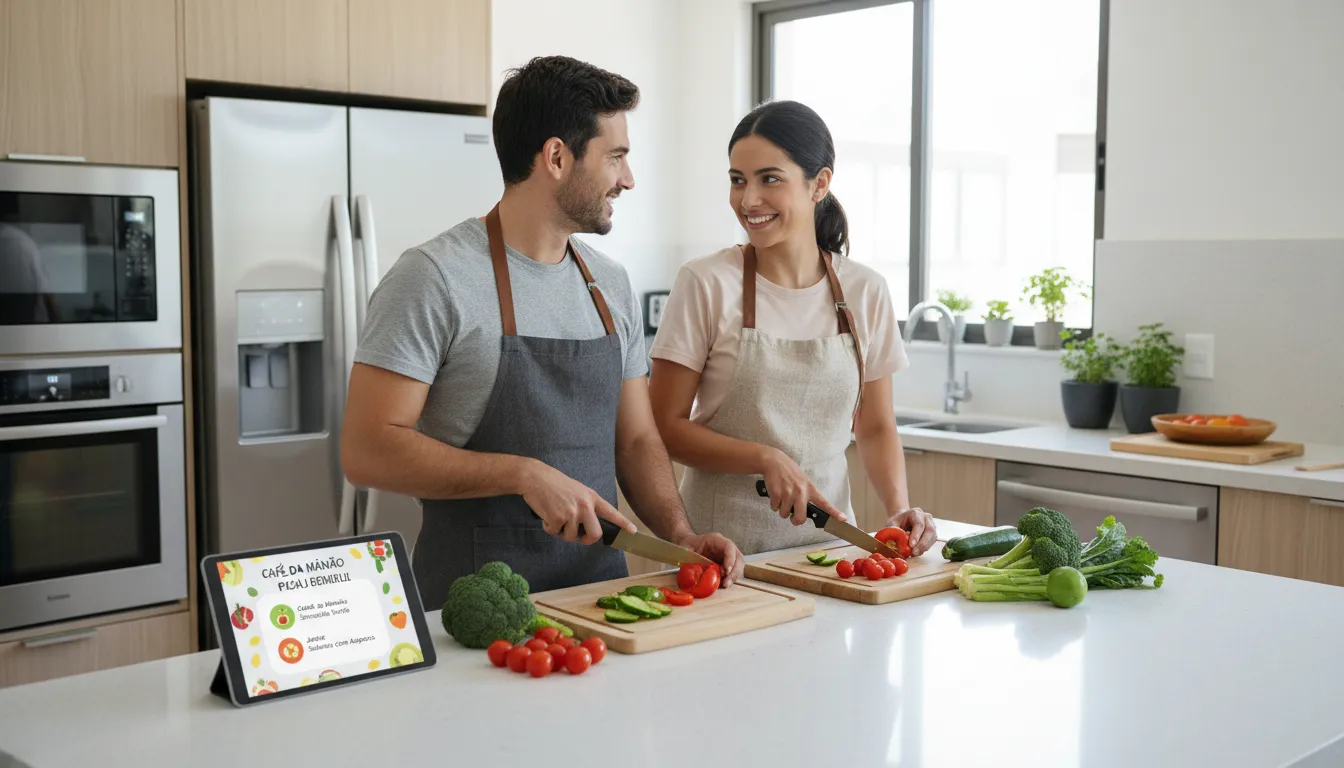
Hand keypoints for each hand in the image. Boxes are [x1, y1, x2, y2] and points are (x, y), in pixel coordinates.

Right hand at [520, 461, 636, 543]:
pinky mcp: (557, 518)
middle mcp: (585, 506)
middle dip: (586, 540)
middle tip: (579, 537)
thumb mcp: (577, 490)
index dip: (623, 523)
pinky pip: (554, 532)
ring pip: (570, 536)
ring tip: (554, 515)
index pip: (611, 512)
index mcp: (591, 497)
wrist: (535, 477)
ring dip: (561, 531)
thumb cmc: (554, 484)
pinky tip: (546, 514)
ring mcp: (572, 512)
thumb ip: (585, 505)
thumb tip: (586, 526)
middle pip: (595, 534)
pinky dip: (548, 527)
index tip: (632, 531)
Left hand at [675, 532, 744, 586]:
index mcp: (715, 540)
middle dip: (734, 571)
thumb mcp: (685, 549)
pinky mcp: (726, 564)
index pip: (729, 546)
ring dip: (733, 577)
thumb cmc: (688, 545)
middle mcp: (724, 547)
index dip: (730, 558)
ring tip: (724, 585)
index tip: (726, 571)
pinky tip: (722, 584)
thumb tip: (692, 575)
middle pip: (738, 557)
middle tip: (726, 583)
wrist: (688, 545)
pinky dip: (730, 578)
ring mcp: (727, 556)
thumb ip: (688, 560)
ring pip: (738, 565)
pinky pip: (733, 571)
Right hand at [759, 447, 846, 525]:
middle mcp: (801, 492)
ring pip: (784, 514)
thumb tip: (804, 510)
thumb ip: (806, 494)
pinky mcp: (777, 494)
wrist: (774, 462)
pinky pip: (775, 508)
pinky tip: (775, 493)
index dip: (834, 512)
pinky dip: (774, 504)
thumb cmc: (789, 471)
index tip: (843, 519)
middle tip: (792, 517)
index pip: (824, 503)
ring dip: (782, 509)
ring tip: (782, 496)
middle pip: (801, 518)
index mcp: (810, 488)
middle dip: (795, 520)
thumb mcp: (803, 480)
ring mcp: (789, 494)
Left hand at [886, 507, 936, 556]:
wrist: (903, 521)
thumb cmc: (897, 522)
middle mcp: (926, 518)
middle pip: (929, 530)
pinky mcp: (932, 534)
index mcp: (916, 513)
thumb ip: (893, 531)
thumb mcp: (892, 524)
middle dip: (922, 544)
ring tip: (914, 554)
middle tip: (914, 553)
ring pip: (932, 537)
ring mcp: (931, 525)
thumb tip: (894, 542)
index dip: (916, 535)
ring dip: (924, 547)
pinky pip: (932, 542)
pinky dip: (925, 548)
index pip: (919, 524)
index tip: (911, 545)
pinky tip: (917, 552)